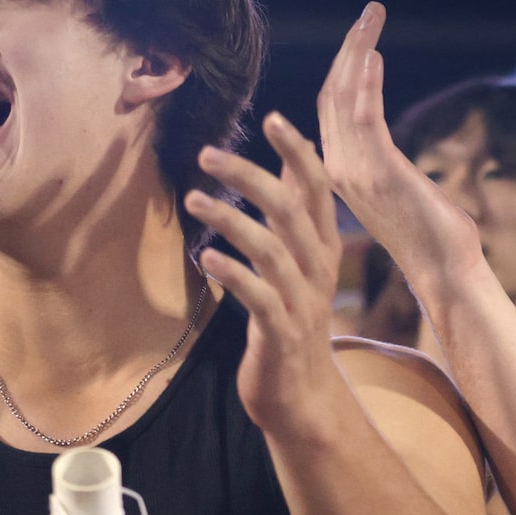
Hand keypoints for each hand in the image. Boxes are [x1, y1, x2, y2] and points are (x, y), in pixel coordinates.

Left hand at [190, 114, 355, 431]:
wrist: (301, 396)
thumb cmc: (291, 321)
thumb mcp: (299, 264)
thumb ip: (295, 218)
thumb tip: (290, 165)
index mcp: (322, 246)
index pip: (318, 188)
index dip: (298, 152)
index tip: (273, 118)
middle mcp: (318, 268)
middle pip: (291, 210)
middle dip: (250, 176)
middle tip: (207, 154)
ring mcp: (302, 301)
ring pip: (271, 249)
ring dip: (231, 220)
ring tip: (192, 199)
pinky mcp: (282, 333)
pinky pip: (259, 297)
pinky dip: (234, 274)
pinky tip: (205, 259)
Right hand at [315, 4, 484, 287]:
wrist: (444, 269)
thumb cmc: (432, 234)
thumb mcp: (399, 190)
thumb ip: (384, 166)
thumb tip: (387, 153)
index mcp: (343, 170)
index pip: (332, 107)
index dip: (343, 68)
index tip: (361, 38)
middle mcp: (340, 168)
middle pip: (332, 93)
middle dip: (349, 48)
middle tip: (369, 13)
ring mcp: (354, 170)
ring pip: (344, 96)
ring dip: (358, 51)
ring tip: (372, 16)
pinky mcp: (377, 172)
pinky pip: (364, 116)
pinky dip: (366, 81)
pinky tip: (375, 53)